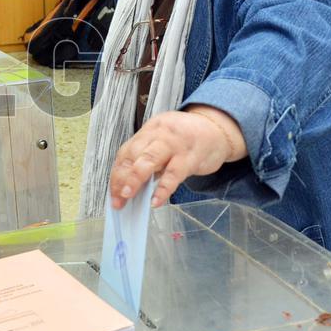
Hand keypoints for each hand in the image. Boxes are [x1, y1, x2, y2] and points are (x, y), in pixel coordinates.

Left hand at [108, 106, 245, 210]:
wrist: (218, 129)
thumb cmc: (187, 139)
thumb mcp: (164, 140)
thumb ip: (149, 158)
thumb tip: (131, 186)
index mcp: (149, 130)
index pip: (126, 152)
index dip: (117, 173)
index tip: (112, 192)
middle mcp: (159, 134)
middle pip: (133, 155)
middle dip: (121, 178)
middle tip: (117, 199)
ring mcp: (174, 144)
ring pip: (150, 159)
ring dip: (135, 179)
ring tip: (127, 196)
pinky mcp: (191, 156)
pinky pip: (174, 174)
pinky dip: (163, 189)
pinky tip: (156, 201)